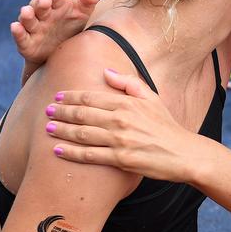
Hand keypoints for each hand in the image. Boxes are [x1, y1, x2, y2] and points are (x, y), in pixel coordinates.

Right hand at [10, 0, 99, 64]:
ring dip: (26, 15)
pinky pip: (21, 38)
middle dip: (41, 3)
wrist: (63, 52)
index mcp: (57, 4)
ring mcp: (35, 28)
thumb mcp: (84, 11)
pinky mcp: (27, 44)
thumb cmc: (74, 24)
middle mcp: (44, 14)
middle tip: (45, 0)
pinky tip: (15, 27)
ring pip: (28, 20)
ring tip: (27, 11)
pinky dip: (17, 32)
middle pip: (39, 6)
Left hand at [44, 69, 195, 182]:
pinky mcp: (120, 159)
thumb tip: (106, 72)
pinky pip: (90, 155)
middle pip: (83, 114)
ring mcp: (120, 140)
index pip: (92, 97)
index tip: (58, 95)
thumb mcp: (152, 98)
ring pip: (82, 134)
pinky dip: (72, 152)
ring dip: (62, 130)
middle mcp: (121, 120)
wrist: (183, 153)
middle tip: (47, 110)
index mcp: (127, 103)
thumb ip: (129, 83)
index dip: (72, 96)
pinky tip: (58, 150)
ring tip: (48, 128)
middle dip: (62, 111)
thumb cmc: (166, 125)